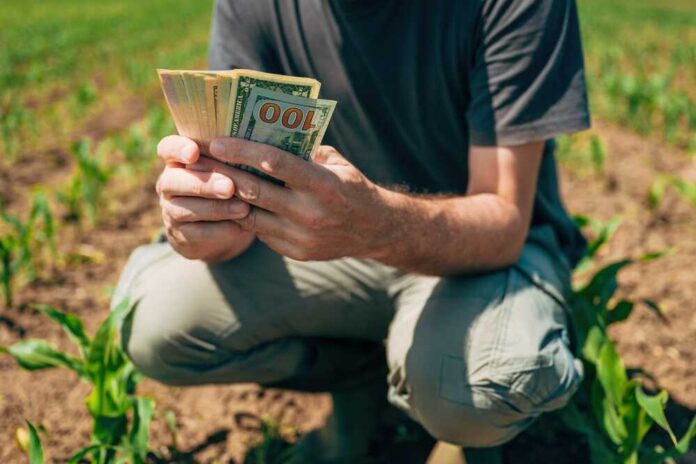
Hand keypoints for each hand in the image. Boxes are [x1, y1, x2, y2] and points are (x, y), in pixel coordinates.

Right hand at [155, 135, 255, 261]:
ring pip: (185, 209)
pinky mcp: (180, 235)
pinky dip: (220, 230)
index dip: (178, 149)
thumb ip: (232, 159)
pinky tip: (240, 228)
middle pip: (174, 181)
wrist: (219, 228)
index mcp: (178, 161)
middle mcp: (168, 184)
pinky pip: (196, 233)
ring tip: (243, 208)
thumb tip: (260, 150)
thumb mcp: (227, 170)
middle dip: (204, 184)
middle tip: (229, 187)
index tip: (194, 152)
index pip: (167, 148)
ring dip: (216, 209)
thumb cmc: (226, 186)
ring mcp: (171, 210)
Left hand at [202, 138, 394, 260]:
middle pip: (255, 191)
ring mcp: (301, 237)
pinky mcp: (295, 252)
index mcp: (323, 185)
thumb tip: (265, 135)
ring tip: (209, 181)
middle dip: (223, 173)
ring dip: (228, 197)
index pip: (275, 164)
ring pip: (251, 214)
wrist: (374, 230)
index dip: (243, 151)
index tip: (218, 142)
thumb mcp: (336, 163)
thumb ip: (304, 152)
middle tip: (199, 160)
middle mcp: (311, 213)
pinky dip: (247, 215)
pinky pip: (261, 231)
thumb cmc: (351, 187)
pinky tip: (234, 202)